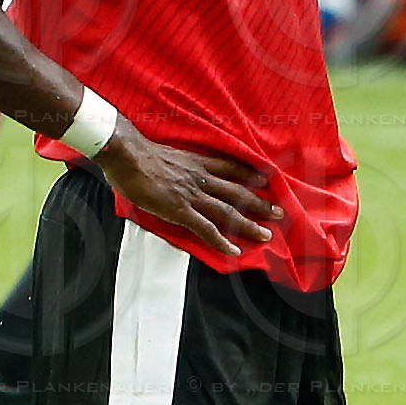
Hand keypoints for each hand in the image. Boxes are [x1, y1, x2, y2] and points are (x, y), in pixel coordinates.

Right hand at [95, 122, 283, 260]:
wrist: (128, 156)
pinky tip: (233, 251)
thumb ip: (177, 164)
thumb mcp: (167, 154)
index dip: (250, 174)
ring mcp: (192, 195)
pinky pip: (206, 229)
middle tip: (278, 212)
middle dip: (260, 203)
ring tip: (265, 234)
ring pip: (228, 212)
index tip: (267, 179)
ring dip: (248, 224)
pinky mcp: (180, 211)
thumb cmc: (138, 154)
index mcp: (198, 162)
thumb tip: (174, 169)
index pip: (231, 168)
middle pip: (237, 192)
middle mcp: (201, 178)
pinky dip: (221, 241)